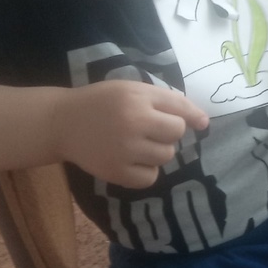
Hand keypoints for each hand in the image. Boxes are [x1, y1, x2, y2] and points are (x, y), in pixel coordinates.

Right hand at [51, 80, 206, 188]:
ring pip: (166, 156)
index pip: (180, 109)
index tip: (201, 123)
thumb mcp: (133, 90)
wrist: (63, 122)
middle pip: (176, 133)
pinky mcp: (115, 173)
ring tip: (138, 143)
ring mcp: (124, 150)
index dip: (192, 116)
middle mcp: (132, 123)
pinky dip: (146, 171)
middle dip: (169, 131)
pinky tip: (132, 160)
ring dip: (158, 151)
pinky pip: (150, 178)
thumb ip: (168, 101)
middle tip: (150, 128)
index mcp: (137, 99)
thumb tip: (204, 122)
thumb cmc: (103, 102)